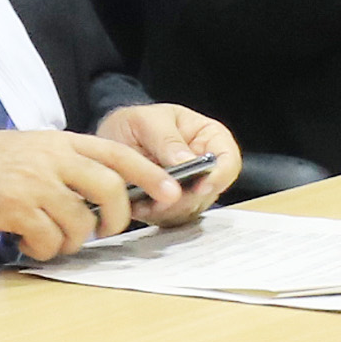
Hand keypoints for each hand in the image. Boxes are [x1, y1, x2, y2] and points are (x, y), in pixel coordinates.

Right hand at [0, 127, 176, 260]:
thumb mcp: (32, 149)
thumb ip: (67, 165)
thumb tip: (106, 195)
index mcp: (61, 141)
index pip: (119, 154)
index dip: (150, 175)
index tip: (171, 193)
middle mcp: (53, 158)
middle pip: (111, 190)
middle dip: (115, 219)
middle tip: (103, 231)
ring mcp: (35, 182)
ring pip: (80, 223)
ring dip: (71, 240)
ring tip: (48, 236)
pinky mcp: (15, 207)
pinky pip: (48, 241)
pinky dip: (43, 249)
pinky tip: (24, 240)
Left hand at [95, 102, 242, 228]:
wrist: (111, 141)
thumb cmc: (134, 124)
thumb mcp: (147, 121)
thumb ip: (167, 139)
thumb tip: (187, 161)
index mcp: (209, 138)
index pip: (229, 160)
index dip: (220, 175)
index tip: (201, 185)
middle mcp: (205, 168)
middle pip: (210, 192)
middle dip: (186, 198)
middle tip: (162, 198)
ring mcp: (189, 191)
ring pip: (191, 210)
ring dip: (168, 210)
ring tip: (144, 200)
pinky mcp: (172, 209)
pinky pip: (171, 220)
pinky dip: (154, 217)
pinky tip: (138, 205)